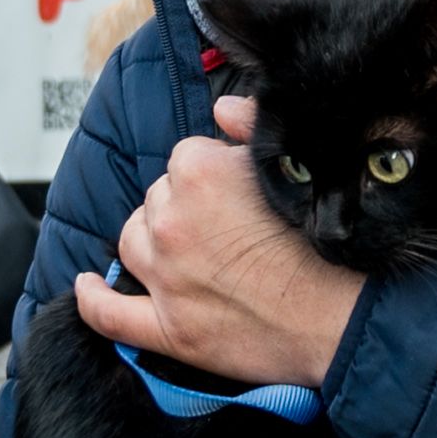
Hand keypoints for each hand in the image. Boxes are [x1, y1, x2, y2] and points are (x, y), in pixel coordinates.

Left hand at [69, 96, 362, 392]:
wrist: (347, 319)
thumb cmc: (331, 245)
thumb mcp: (298, 167)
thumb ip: (253, 127)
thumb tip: (220, 108)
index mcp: (199, 173)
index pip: (187, 159)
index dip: (215, 177)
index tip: (240, 195)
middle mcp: (170, 222)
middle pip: (157, 200)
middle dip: (185, 209)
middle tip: (231, 230)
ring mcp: (164, 277)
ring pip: (131, 242)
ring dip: (151, 243)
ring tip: (190, 254)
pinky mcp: (167, 329)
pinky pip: (109, 313)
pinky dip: (93, 298)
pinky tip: (89, 284)